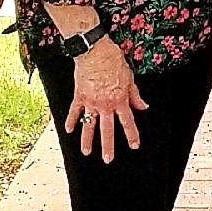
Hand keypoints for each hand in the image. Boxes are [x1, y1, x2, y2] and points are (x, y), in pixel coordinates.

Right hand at [66, 36, 147, 161]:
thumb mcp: (129, 78)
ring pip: (89, 125)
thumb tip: (143, 107)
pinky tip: (68, 131)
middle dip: (108, 146)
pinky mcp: (79, 96)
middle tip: (108, 160)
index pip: (128, 122)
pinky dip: (70, 121)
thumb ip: (135, 95)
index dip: (132, 135)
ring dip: (87, 140)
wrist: (94, 51)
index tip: (134, 146)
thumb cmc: (113, 61)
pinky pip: (74, 112)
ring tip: (86, 152)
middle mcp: (105, 105)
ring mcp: (91, 102)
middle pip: (107, 130)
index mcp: (120, 100)